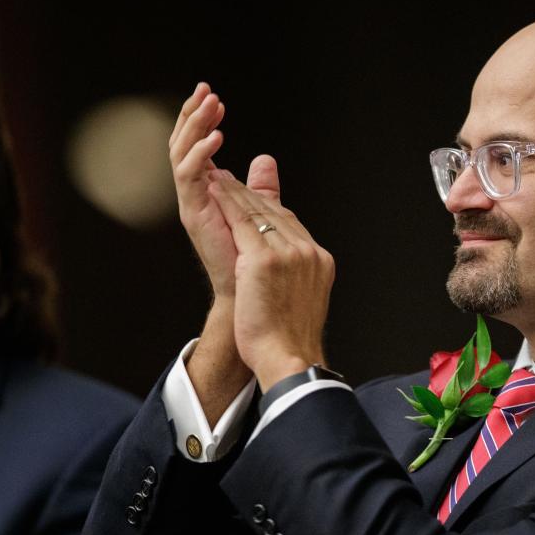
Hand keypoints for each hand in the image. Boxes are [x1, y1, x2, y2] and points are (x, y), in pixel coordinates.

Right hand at [169, 85, 282, 297]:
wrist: (249, 292)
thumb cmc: (251, 255)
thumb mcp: (258, 209)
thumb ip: (259, 185)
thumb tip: (265, 159)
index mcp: (206, 188)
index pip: (196, 145)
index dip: (201, 119)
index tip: (214, 96)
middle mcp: (193, 192)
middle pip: (182, 143)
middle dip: (193, 114)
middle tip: (206, 90)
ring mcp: (190, 202)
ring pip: (181, 153)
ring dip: (195, 126)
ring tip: (211, 106)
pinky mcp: (192, 212)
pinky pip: (189, 176)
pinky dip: (200, 154)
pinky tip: (217, 138)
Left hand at [209, 173, 333, 390]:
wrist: (288, 358)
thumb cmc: (289, 340)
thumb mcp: (299, 301)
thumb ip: (295, 278)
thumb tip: (283, 275)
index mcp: (319, 261)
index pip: (292, 224)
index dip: (269, 208)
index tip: (252, 196)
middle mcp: (308, 252)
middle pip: (276, 214)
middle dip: (250, 195)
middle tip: (229, 177)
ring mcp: (289, 253)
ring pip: (258, 214)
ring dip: (235, 193)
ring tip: (218, 177)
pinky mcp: (265, 259)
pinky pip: (242, 223)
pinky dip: (227, 204)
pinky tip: (214, 190)